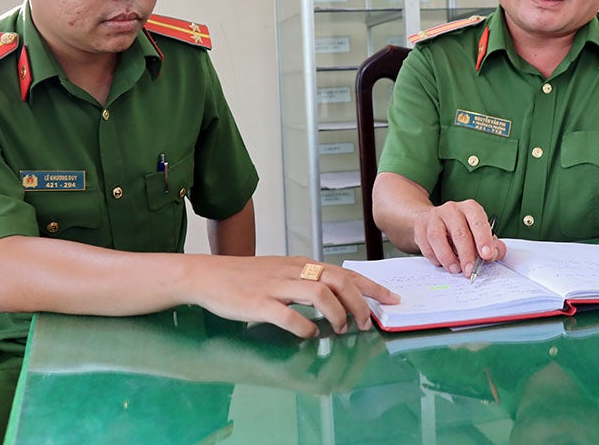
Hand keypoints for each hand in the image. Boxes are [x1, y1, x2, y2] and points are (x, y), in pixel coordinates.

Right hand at [185, 255, 399, 338]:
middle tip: (366, 323)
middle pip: (337, 280)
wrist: (207, 275)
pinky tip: (308, 335)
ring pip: (319, 293)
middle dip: (359, 303)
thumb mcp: (281, 271)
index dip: (371, 285)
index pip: (344, 271)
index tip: (391, 298)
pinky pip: (288, 315)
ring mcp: (275, 286)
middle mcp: (292, 271)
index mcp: (301, 264)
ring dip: (337, 313)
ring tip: (340, 329)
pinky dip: (304, 327)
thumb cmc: (245, 276)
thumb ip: (307, 280)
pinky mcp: (258, 303)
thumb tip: (337, 295)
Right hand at [411, 200, 505, 277]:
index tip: (487, 255)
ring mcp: (434, 217)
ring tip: (456, 270)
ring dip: (448, 258)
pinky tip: (443, 264)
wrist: (431, 220)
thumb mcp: (478, 232)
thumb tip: (495, 254)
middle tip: (471, 270)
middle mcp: (452, 209)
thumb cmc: (460, 228)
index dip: (484, 239)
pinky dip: (436, 259)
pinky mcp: (420, 228)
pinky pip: (427, 246)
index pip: (478, 222)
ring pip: (439, 238)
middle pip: (460, 233)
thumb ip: (491, 243)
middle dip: (467, 255)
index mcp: (470, 208)